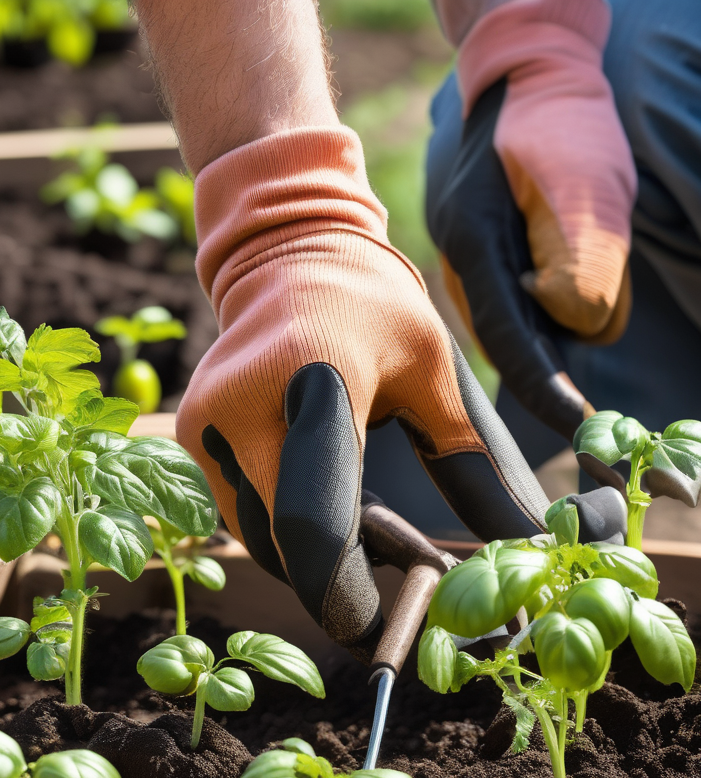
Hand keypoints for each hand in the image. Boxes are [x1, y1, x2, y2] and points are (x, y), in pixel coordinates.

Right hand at [176, 126, 554, 659]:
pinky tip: (321, 496)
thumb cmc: (374, 311)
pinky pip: (239, 511)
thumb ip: (473, 463)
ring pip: (255, 537)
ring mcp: (205, 426)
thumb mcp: (437, 372)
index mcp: (315, 381)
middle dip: (332, 578)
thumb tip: (524, 544)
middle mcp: (242, 409)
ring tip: (362, 522)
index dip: (344, 593)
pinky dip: (281, 525)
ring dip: (306, 553)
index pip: (318, 520)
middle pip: (283, 545)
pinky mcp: (190, 439)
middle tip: (389, 569)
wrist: (286, 259)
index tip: (378, 628)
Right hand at [426, 0, 635, 441]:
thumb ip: (582, 264)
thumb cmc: (556, 121)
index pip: (513, 341)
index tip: (580, 430)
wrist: (521, 73)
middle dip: (555, 358)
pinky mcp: (479, 261)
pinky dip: (546, 306)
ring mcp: (464, 265)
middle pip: (513, 341)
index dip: (546, 391)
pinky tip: (555, 281)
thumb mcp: (586, 186)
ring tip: (576, 273)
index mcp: (476, 248)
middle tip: (591, 376)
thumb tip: (569, 328)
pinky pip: (516, 304)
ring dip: (557, 320)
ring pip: (519, 324)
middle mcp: (460, 266)